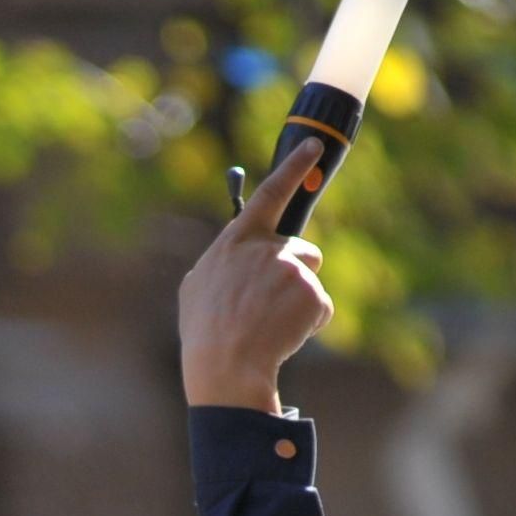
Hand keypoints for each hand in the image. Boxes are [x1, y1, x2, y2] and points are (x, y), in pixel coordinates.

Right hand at [177, 141, 334, 414]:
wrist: (227, 367)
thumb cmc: (205, 333)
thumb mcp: (196, 290)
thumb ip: (220, 264)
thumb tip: (234, 260)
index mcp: (236, 242)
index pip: (270, 193)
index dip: (294, 167)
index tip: (313, 147)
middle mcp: (266, 248)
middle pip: (301, 249)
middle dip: (296, 271)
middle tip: (273, 301)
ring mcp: (291, 270)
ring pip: (310, 278)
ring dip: (301, 297)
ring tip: (273, 323)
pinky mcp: (311, 294)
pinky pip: (319, 308)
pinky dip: (307, 323)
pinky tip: (283, 337)